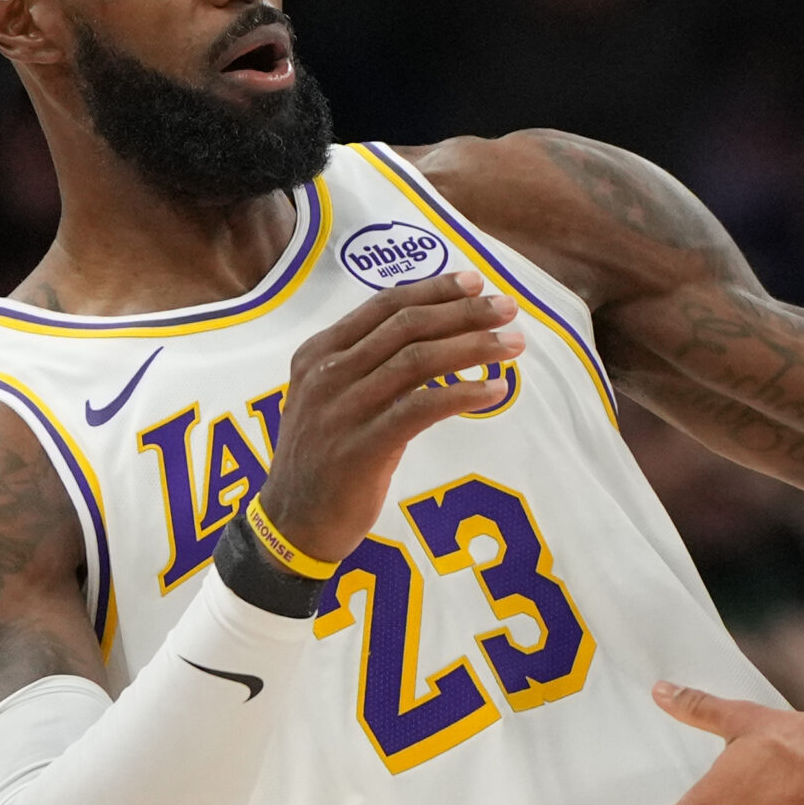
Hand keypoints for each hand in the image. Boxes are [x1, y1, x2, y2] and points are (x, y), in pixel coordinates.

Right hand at [257, 271, 522, 564]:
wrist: (291, 522)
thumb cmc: (321, 459)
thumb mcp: (329, 398)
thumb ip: (364, 365)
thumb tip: (428, 335)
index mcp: (319, 352)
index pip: (383, 305)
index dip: (434, 289)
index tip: (475, 282)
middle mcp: (328, 372)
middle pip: (407, 325)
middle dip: (464, 311)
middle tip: (507, 309)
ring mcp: (343, 408)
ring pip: (417, 359)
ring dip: (473, 347)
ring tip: (512, 346)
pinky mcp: (363, 446)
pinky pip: (422, 407)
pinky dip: (463, 393)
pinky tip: (494, 391)